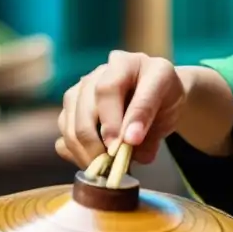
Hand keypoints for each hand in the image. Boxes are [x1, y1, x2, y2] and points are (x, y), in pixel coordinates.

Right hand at [56, 51, 186, 168]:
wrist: (159, 96)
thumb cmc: (164, 99)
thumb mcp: (169, 105)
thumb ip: (149, 121)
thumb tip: (130, 145)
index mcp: (129, 63)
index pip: (110, 88)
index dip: (113, 120)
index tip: (121, 145)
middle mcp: (101, 71)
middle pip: (86, 105)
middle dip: (96, 139)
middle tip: (110, 163)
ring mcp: (83, 87)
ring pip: (69, 118)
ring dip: (83, 149)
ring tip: (102, 167)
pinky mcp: (72, 106)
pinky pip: (64, 131)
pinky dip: (74, 151)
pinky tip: (92, 161)